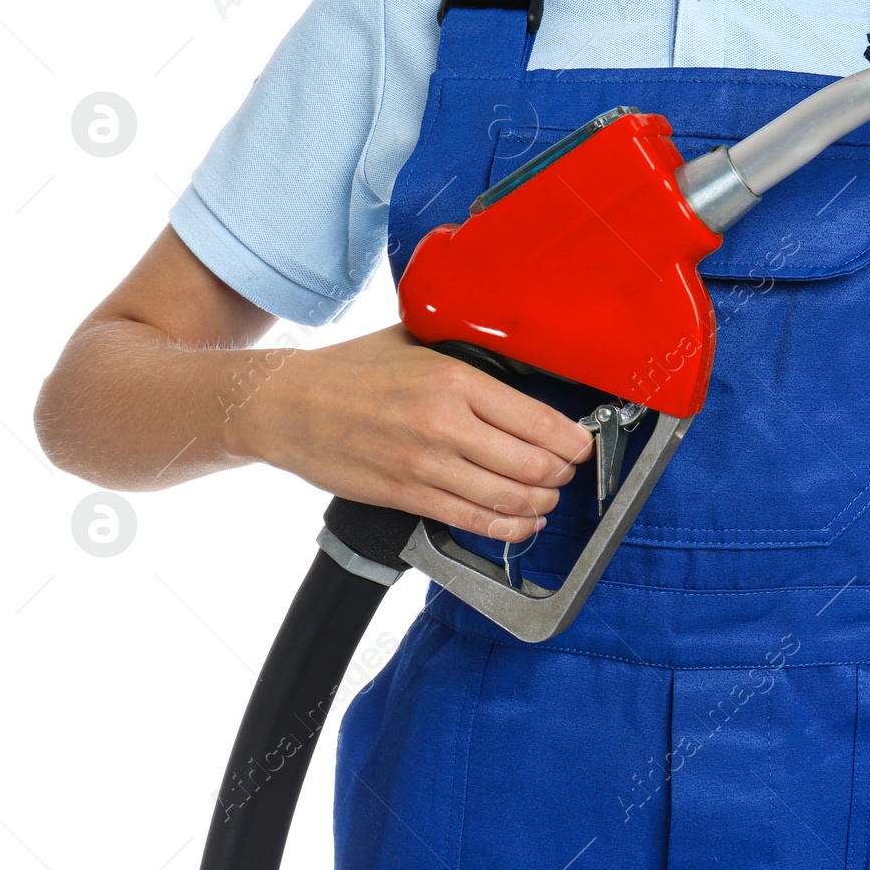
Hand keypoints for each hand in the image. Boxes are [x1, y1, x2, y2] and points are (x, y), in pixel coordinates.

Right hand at [227, 324, 592, 540]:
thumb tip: (516, 360)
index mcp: (455, 379)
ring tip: (549, 497)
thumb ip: (465, 353)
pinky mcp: (408, 495)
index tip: (582, 444)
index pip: (540, 420)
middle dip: (564, 474)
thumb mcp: (416, 342)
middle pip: (535, 465)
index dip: (575, 441)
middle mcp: (446, 424)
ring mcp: (426, 465)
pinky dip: (510, 528)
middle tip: (568, 470)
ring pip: (511, 499)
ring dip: (542, 504)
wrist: (287, 406)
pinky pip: (474, 521)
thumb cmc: (350, 370)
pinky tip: (523, 522)